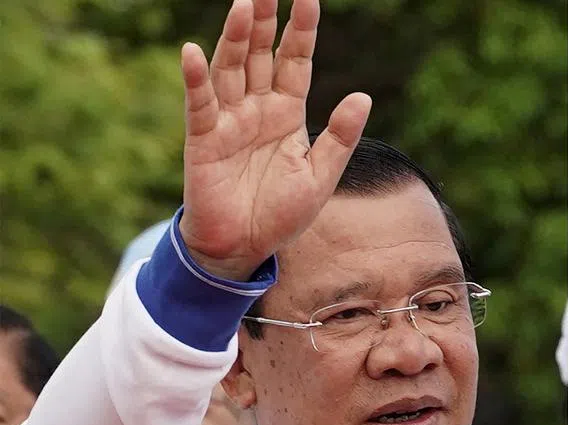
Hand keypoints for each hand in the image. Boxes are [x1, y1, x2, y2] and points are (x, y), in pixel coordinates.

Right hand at [178, 0, 371, 280]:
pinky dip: (197, 78)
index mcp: (288, 114)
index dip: (301, 31)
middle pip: (261, 55)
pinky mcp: (204, 139)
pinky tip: (194, 52)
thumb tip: (362, 97)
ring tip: (244, 6)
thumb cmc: (282, 213)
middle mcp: (257, 108)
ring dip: (237, 39)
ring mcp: (229, 120)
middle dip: (266, 22)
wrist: (245, 247)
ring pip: (232, 69)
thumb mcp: (321, 176)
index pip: (296, 62)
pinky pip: (200, 104)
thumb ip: (340, 137)